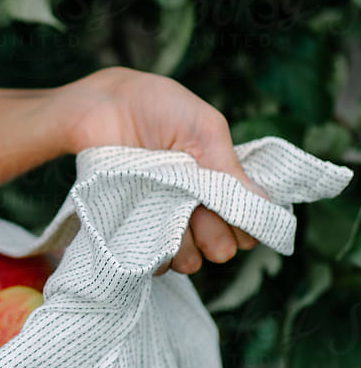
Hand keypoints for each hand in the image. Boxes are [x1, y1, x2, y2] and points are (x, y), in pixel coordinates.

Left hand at [58, 67, 268, 275]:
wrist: (102, 106)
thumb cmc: (157, 108)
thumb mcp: (203, 129)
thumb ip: (230, 168)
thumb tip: (266, 205)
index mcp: (219, 183)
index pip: (247, 223)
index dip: (243, 222)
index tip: (229, 207)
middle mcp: (196, 207)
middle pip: (221, 247)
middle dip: (216, 237)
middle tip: (198, 214)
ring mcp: (165, 221)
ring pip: (189, 260)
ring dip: (186, 249)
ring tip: (171, 222)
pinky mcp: (134, 229)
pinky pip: (153, 261)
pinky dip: (155, 254)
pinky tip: (146, 231)